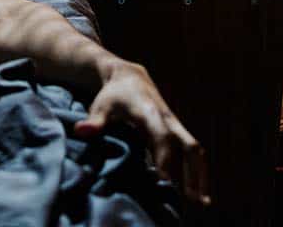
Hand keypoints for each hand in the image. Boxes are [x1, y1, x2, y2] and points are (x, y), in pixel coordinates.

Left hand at [74, 60, 209, 206]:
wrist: (130, 78)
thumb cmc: (113, 95)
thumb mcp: (101, 106)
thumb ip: (94, 121)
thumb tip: (81, 131)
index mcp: (150, 113)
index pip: (162, 137)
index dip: (165, 157)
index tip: (165, 180)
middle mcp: (168, 120)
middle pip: (189, 146)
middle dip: (193, 171)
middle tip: (194, 200)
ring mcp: (175, 127)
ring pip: (194, 151)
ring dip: (200, 175)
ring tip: (201, 203)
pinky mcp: (175, 133)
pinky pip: (191, 152)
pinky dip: (197, 171)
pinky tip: (197, 193)